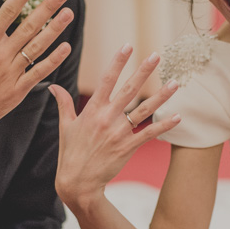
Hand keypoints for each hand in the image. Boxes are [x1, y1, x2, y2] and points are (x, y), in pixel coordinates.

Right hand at [0, 0, 73, 146]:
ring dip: (55, 29)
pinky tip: (65, 47)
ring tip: (68, 13)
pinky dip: (53, 60)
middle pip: (29, 26)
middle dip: (47, 7)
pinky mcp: (16, 91)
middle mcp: (0, 56)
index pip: (8, 12)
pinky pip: (38, 72)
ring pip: (37, 47)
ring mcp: (10, 74)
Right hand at [53, 44, 180, 212]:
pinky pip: (149, 133)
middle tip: (157, 56)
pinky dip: (164, 126)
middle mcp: (107, 117)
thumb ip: (63, 103)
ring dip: (162, 96)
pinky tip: (177, 117)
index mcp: (92, 109)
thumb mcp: (65, 126)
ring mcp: (119, 132)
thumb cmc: (70, 153)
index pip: (107, 79)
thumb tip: (52, 86)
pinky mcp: (128, 147)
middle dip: (143, 71)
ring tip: (175, 83)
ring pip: (144, 110)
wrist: (78, 182)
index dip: (118, 61)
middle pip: (129, 89)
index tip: (127, 45)